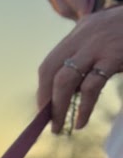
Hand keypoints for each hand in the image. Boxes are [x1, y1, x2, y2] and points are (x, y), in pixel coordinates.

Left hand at [37, 7, 122, 132]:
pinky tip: (80, 121)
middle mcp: (85, 35)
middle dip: (46, 100)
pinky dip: (83, 108)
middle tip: (48, 122)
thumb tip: (73, 89)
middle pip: (50, 70)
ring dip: (58, 107)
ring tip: (58, 126)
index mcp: (82, 31)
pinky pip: (91, 86)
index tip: (44, 109)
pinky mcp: (114, 56)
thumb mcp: (109, 35)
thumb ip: (91, 54)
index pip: (50, 62)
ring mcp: (99, 45)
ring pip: (64, 80)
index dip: (43, 89)